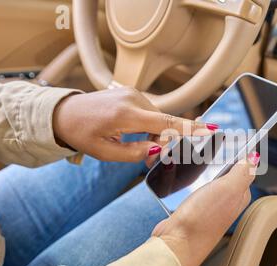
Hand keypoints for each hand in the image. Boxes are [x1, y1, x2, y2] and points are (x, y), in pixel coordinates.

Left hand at [52, 87, 217, 162]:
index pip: (166, 123)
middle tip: (153, 161)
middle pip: (165, 123)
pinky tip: (140, 136)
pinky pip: (151, 112)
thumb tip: (158, 149)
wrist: (65, 113)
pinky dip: (151, 126)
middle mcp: (133, 99)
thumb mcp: (105, 152)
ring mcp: (133, 93)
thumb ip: (135, 152)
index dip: (190, 128)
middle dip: (165, 142)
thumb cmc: (82, 133)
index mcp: (125, 114)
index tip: (212, 129)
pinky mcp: (132, 93)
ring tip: (142, 149)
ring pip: (159, 118)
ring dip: (157, 135)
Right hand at [152, 152, 260, 265]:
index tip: (228, 140)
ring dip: (202, 170)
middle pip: (225, 171)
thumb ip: (243, 172)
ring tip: (194, 161)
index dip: (237, 152)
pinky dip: (191, 181)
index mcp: (240, 195)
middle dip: (218, 159)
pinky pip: (196, 189)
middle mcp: (227, 201)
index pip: (243, 167)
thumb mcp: (228, 189)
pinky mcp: (193, 209)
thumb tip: (255, 157)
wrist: (177, 242)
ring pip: (209, 179)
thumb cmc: (203, 219)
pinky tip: (185, 180)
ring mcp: (210, 205)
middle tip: (207, 148)